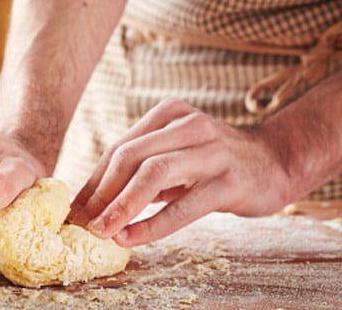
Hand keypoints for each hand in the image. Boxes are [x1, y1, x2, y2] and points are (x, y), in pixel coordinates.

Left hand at [68, 99, 293, 246]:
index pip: (120, 147)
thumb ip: (140, 169)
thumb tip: (93, 202)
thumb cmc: (213, 161)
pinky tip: (131, 238)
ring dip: (121, 206)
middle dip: (101, 192)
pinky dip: (152, 224)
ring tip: (102, 230)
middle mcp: (189, 125)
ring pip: (153, 175)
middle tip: (83, 222)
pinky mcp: (228, 181)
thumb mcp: (174, 153)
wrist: (276, 161)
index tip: (76, 208)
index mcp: (169, 114)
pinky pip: (182, 206)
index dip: (94, 180)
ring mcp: (211, 151)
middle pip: (130, 156)